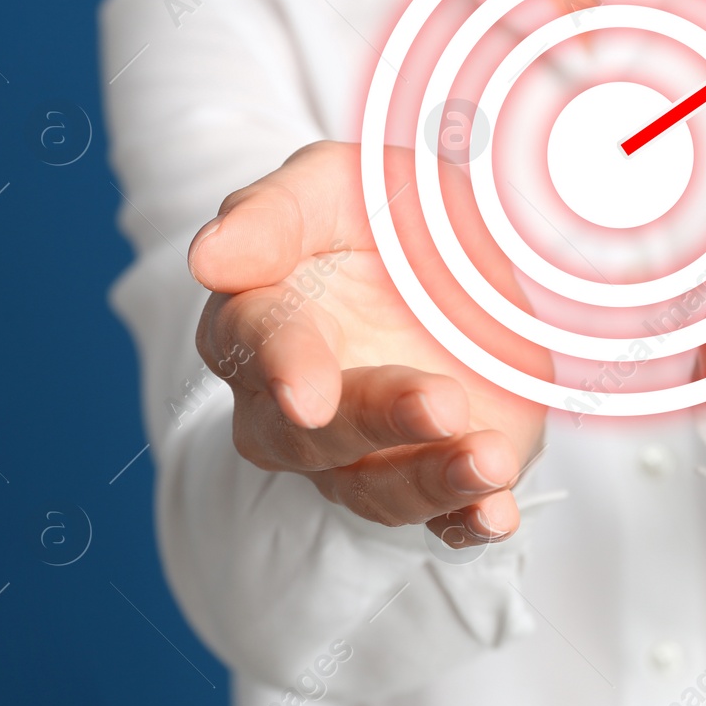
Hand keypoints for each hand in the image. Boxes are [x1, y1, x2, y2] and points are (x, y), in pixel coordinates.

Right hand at [189, 141, 549, 545]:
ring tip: (488, 459)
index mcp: (262, 321)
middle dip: (375, 422)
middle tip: (440, 402)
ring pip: (376, 490)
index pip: (251, 345)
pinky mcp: (436, 476)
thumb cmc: (386, 216)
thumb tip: (208, 259)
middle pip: (311, 437)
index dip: (281, 365)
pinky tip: (498, 514)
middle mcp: (299, 404)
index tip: (306, 391)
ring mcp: (369, 450)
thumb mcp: (339, 185)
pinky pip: (443, 521)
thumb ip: (274, 214)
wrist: (475, 257)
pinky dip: (470, 521)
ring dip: (431, 480)